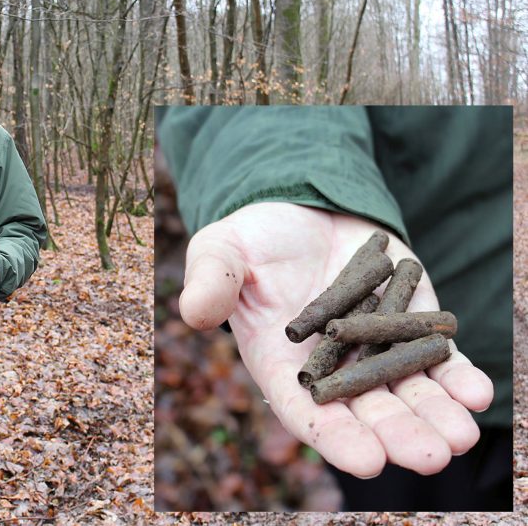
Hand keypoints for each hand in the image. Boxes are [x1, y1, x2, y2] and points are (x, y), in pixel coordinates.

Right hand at [180, 202, 493, 477]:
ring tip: (461, 435)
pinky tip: (477, 391)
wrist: (302, 209)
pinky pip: (436, 357)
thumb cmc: (251, 237)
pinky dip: (457, 376)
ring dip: (436, 416)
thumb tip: (192, 313)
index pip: (307, 412)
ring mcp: (374, 348)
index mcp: (281, 363)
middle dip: (398, 435)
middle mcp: (331, 367)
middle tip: (430, 455)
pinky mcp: (409, 323)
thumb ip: (211, 280)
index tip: (367, 460)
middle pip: (367, 413)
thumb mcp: (221, 249)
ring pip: (408, 393)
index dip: (335, 437)